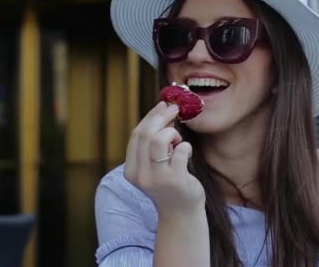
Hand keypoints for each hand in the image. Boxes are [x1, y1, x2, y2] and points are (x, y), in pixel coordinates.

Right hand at [124, 101, 205, 219]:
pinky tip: (187, 153)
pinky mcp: (175, 180)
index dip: (150, 116)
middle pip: (146, 133)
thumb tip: (163, 111)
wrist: (181, 212)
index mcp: (131, 169)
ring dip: (172, 134)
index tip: (163, 106)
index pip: (136, 135)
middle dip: (162, 116)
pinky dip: (186, 146)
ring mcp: (156, 178)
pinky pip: (182, 150)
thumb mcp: (155, 164)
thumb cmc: (170, 183)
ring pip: (160, 139)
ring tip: (179, 142)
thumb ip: (154, 142)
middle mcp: (140, 175)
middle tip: (175, 110)